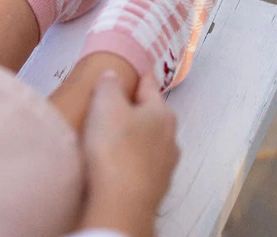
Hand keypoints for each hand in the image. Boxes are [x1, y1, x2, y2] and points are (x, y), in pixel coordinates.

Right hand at [79, 71, 179, 236]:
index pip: (150, 86)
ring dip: (135, 137)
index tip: (134, 72)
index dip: (139, 77)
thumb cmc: (115, 148)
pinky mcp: (155, 189)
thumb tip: (113, 75)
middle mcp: (170, 138)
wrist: (121, 205)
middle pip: (151, 115)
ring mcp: (165, 166)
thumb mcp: (106, 104)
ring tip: (113, 137)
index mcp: (162, 113)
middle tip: (114, 106)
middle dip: (136, 110)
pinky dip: (132, 160)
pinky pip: (142, 165)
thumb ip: (109, 84)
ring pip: (150, 142)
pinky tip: (117, 163)